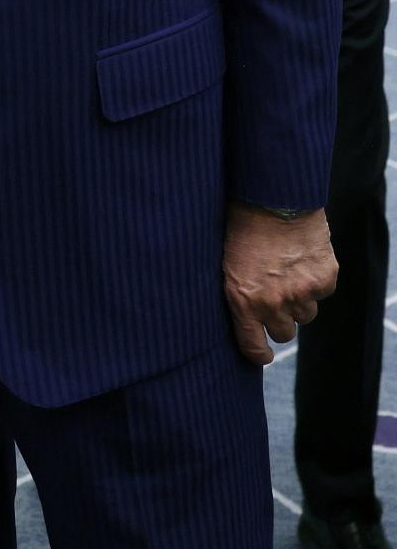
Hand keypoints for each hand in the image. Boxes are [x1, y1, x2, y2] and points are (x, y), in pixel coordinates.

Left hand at [222, 201, 337, 363]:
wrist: (272, 195)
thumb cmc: (239, 222)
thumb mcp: (225, 259)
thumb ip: (237, 290)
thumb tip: (241, 313)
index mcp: (242, 299)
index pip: (253, 347)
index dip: (259, 353)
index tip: (262, 353)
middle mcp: (274, 302)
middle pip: (284, 332)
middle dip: (279, 318)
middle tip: (274, 295)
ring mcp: (302, 292)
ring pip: (305, 314)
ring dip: (299, 299)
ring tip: (287, 270)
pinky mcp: (324, 279)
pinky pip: (322, 292)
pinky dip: (316, 280)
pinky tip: (302, 258)